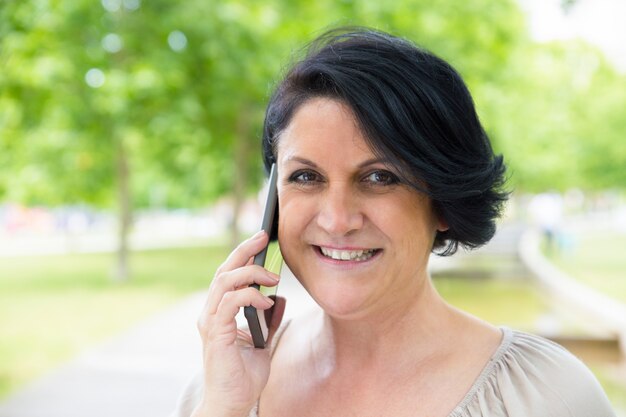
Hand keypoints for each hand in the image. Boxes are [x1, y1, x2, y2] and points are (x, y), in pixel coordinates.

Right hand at [193, 231, 285, 416]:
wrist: (232, 403)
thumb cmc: (244, 376)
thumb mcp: (262, 341)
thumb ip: (268, 320)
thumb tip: (280, 298)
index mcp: (219, 313)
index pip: (228, 275)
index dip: (243, 254)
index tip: (262, 239)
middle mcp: (211, 313)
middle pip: (224, 270)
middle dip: (245, 250)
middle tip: (265, 236)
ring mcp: (211, 322)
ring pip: (224, 281)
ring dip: (251, 273)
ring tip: (273, 276)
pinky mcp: (216, 333)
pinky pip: (231, 302)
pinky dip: (250, 296)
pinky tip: (267, 301)